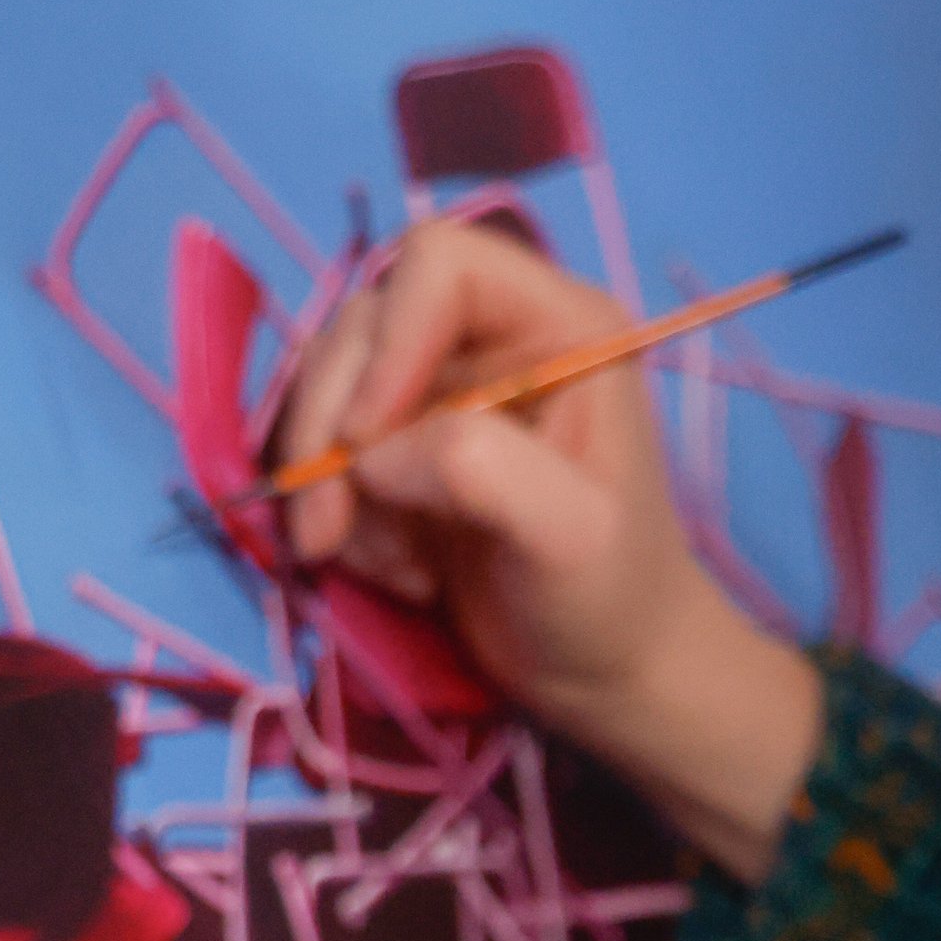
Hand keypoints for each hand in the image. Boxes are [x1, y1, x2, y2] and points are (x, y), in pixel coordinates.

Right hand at [277, 217, 819, 879]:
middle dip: (330, 430)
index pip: (439, 265)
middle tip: (326, 537)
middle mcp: (495, 336)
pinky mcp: (405, 448)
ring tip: (390, 567)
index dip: (385, 340)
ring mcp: (443, 390)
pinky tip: (395, 572)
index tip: (364, 443)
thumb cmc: (614, 601)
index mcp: (559, 323)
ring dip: (330, 485)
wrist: (611, 675)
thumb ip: (483, 471)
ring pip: (331, 391)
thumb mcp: (569, 537)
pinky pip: (328, 453)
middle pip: (361, 324)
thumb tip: (374, 451)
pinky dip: (338, 515)